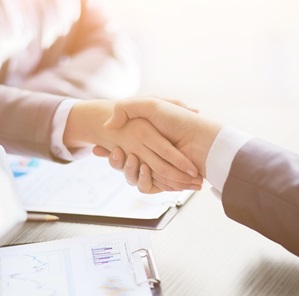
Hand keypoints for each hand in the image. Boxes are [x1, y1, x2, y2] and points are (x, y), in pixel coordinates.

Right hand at [64, 99, 202, 192]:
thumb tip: (108, 126)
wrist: (202, 140)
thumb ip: (125, 109)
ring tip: (131, 159)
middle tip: (115, 152)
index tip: (96, 149)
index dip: (107, 151)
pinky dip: (144, 179)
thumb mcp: (150, 105)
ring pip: (132, 177)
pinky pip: (146, 186)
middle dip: (115, 160)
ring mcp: (157, 169)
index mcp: (145, 139)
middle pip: (123, 165)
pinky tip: (144, 169)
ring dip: (129, 170)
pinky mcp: (164, 182)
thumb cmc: (178, 120)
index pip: (119, 150)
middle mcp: (150, 155)